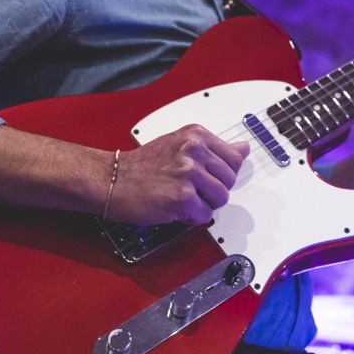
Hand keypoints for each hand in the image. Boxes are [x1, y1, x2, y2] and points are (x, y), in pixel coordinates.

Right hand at [107, 124, 249, 225]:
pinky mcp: (182, 197)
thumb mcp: (179, 144)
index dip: (222, 173)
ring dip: (203, 204)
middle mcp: (194, 151)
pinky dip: (191, 218)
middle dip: (213, 190)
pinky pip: (204, 215)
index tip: (209, 176)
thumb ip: (212, 148)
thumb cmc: (140, 166)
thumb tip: (243, 149)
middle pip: (230, 180)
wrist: (110, 179)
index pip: (234, 157)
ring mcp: (189, 174)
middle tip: (190, 189)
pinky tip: (174, 208)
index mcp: (196, 135)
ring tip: (182, 198)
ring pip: (220, 198)